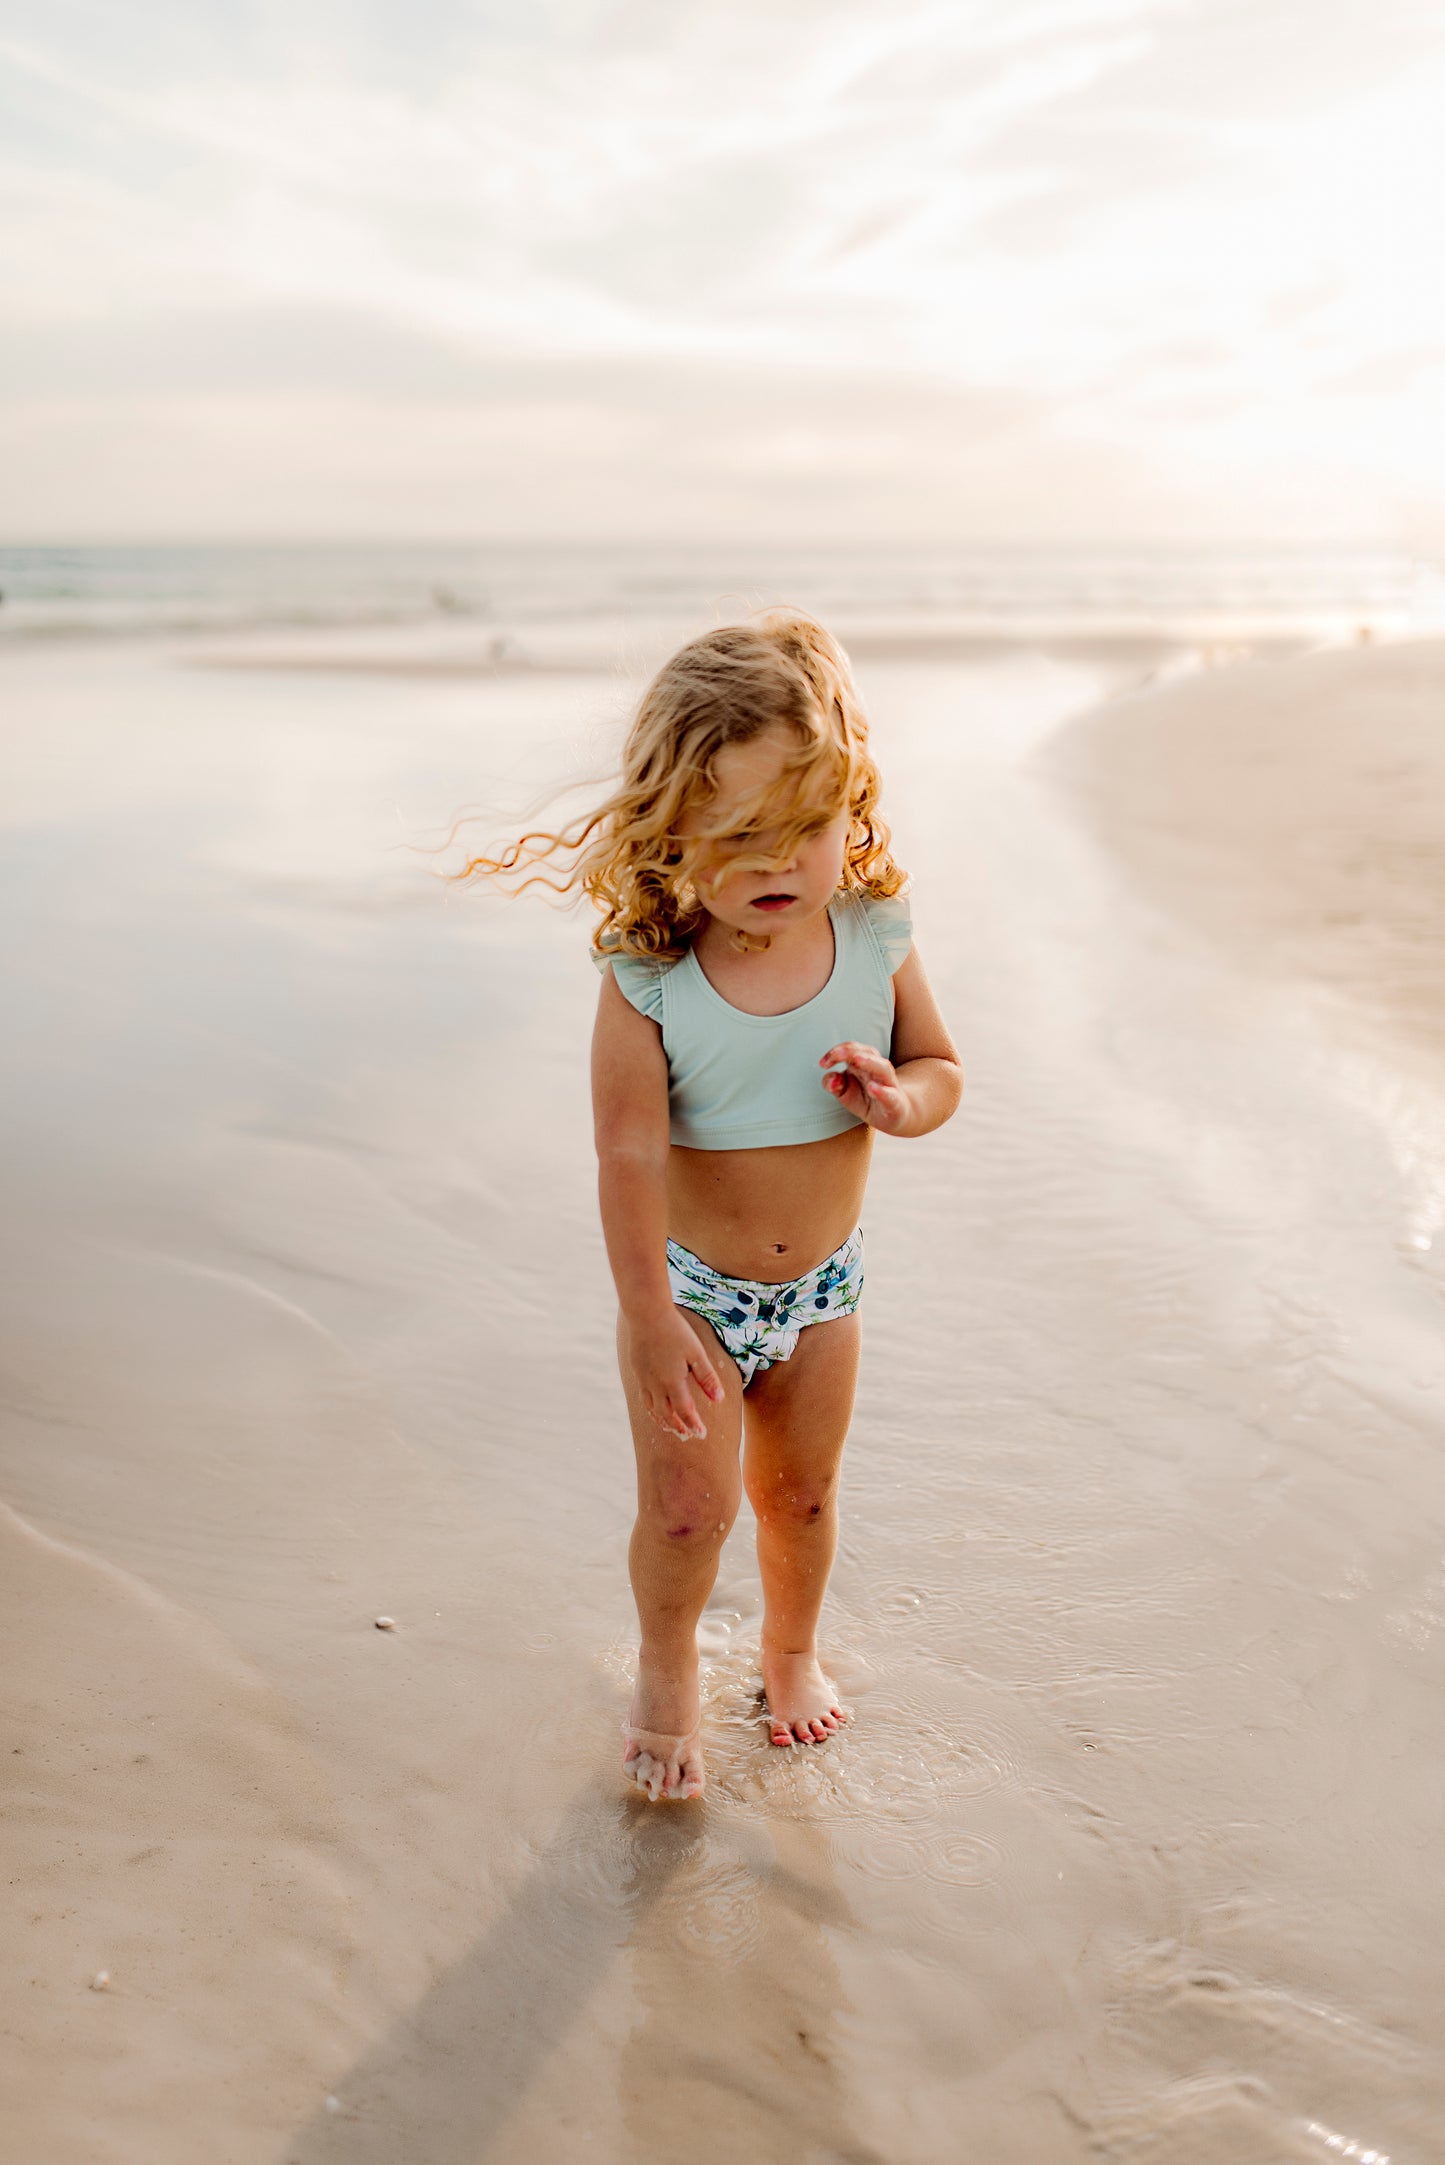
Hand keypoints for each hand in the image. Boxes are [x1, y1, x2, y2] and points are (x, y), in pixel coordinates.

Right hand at [625, 1309, 724, 1438]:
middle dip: (678, 1427)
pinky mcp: (637, 1371)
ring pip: (652, 1409)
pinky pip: (644, 1398)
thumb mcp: (696, 1353)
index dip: (693, 1425)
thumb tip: (719, 1400)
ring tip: (672, 1428)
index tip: (701, 1434)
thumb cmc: (675, 1331)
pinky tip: (656, 1408)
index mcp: (673, 1382)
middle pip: (666, 1415)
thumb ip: (707, 1378)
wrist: (646, 1314)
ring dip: (663, 1421)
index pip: (685, 1412)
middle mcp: (656, 1385)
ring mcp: (644, 1379)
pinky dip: (651, 1409)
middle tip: (688, 1436)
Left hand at [818, 1041, 910, 1135]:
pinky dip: (882, 1091)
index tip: (822, 1064)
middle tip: (836, 1054)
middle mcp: (878, 1070)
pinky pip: (890, 1095)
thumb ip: (834, 1084)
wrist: (895, 1116)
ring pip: (883, 1068)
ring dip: (870, 1062)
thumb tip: (831, 1079)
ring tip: (857, 1060)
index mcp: (864, 1064)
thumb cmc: (867, 1099)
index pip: (851, 1050)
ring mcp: (889, 1085)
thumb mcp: (845, 1093)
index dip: (836, 1053)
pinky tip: (872, 1088)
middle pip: (867, 1052)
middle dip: (851, 1051)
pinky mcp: (895, 1103)